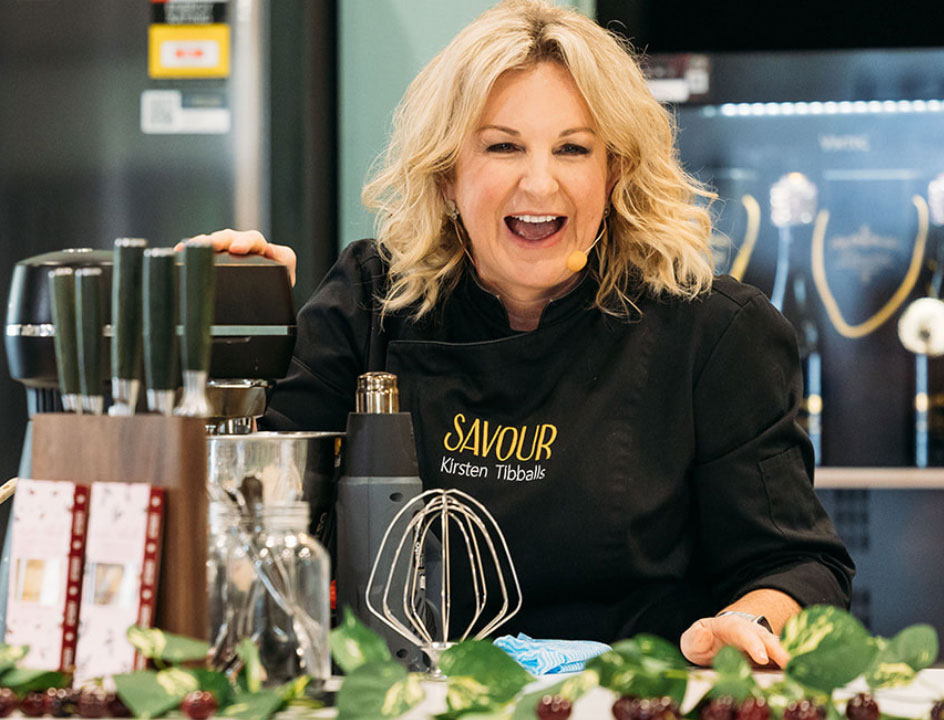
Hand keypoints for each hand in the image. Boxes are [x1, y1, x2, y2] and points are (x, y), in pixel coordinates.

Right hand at [178, 229, 296, 286]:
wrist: (266, 297)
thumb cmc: (276, 281)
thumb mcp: (286, 272)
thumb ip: (284, 260)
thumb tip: (271, 250)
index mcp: (258, 246)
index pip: (252, 239)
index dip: (244, 242)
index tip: (237, 249)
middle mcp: (238, 244)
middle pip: (226, 237)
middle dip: (216, 240)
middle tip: (208, 245)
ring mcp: (223, 252)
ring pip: (210, 244)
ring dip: (199, 245)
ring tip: (186, 249)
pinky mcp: (211, 260)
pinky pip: (200, 253)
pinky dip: (189, 253)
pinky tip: (179, 254)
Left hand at [680, 614, 789, 667]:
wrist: (714, 643)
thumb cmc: (703, 642)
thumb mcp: (692, 640)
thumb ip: (695, 638)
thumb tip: (704, 634)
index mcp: (730, 626)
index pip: (743, 631)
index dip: (753, 644)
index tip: (762, 658)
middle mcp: (750, 633)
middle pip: (766, 639)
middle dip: (778, 651)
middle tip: (789, 665)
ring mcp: (762, 645)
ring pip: (777, 650)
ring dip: (787, 661)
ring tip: (799, 674)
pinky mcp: (769, 659)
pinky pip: (781, 663)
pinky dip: (790, 670)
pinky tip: (799, 679)